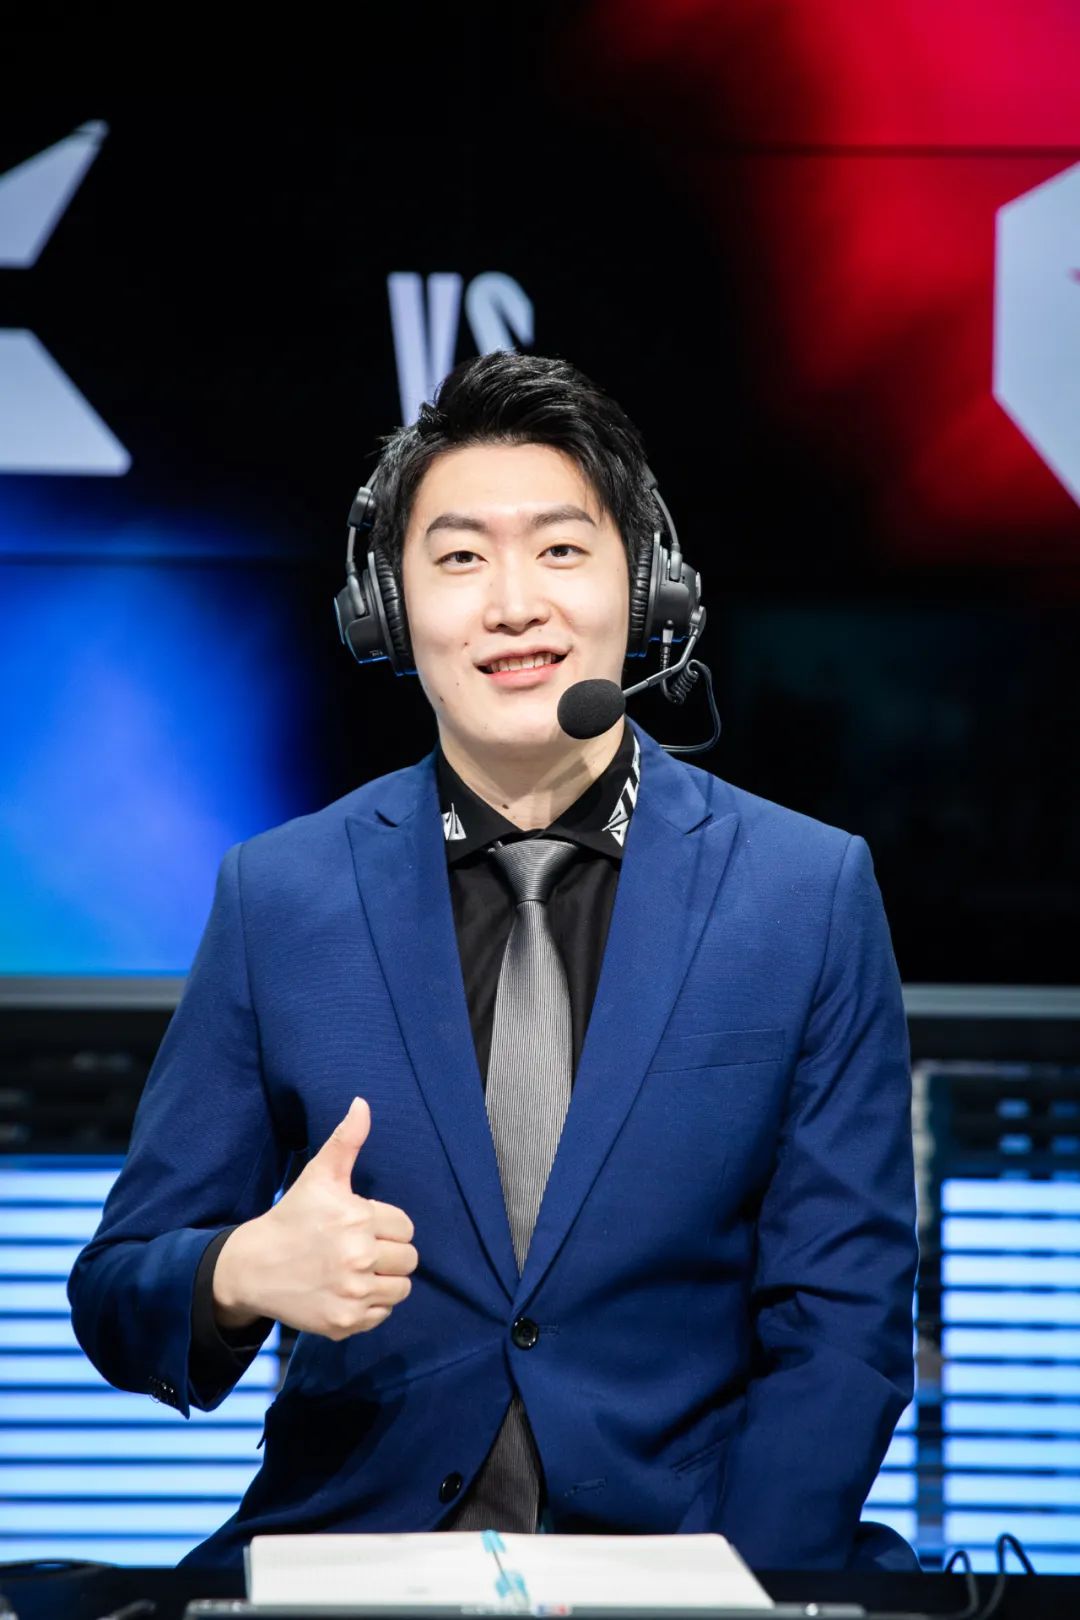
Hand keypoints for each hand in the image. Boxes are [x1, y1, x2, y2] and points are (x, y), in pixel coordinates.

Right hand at [212, 1097, 417, 1340]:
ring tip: (356, 1270)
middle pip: (408, 1260)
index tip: (361, 1226)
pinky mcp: (344, 1323)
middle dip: (389, 1254)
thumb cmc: (292, 1217)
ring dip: (385, 1281)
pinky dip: (369, 1307)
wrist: (253, 1267)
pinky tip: (345, 1291)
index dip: (386, 1226)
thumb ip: (347, 1139)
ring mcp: (351, 1294)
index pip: (405, 1227)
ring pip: (401, 1290)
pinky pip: (382, 1315)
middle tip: (358, 1249)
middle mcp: (358, 1258)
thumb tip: (362, 1103)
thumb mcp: (319, 1175)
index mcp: (357, 1218)